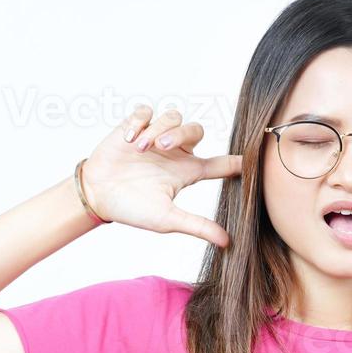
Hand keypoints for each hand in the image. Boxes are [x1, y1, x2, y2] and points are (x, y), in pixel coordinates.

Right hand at [80, 104, 240, 247]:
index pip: (221, 164)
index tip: (254, 156)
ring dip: (158, 128)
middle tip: (162, 147)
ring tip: (140, 147)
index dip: (237, 160)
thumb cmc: (133, 209)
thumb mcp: (168, 219)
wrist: (98, 196)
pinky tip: (129, 140)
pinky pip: (145, 111)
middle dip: (181, 133)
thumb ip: (197, 225)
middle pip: (197, 130)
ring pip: (173, 116)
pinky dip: (138, 122)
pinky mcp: (135, 126)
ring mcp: (155, 137)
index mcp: (188, 172)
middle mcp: (176, 153)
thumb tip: (227, 242)